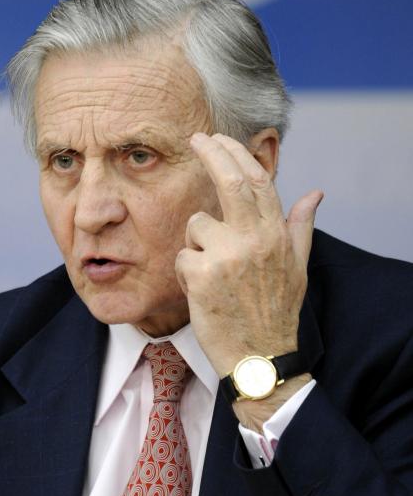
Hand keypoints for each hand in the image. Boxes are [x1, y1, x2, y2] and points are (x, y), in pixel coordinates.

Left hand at [176, 132, 321, 380]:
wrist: (259, 358)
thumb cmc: (275, 312)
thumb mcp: (296, 268)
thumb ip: (300, 226)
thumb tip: (314, 193)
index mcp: (277, 235)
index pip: (258, 181)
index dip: (237, 153)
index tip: (219, 138)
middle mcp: (255, 240)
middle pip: (230, 180)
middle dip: (212, 153)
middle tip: (196, 139)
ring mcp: (227, 255)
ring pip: (196, 225)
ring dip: (197, 245)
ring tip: (213, 276)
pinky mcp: (201, 274)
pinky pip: (181, 256)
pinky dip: (186, 272)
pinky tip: (203, 293)